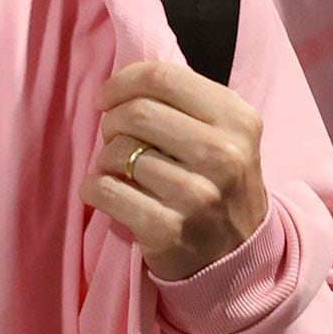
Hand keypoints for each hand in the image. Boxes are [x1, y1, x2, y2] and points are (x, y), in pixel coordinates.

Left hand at [86, 59, 269, 280]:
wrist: (238, 256)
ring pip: (118, 153)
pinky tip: (105, 191)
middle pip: (136, 112)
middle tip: (114, 136)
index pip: (162, 77)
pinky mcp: (168, 229)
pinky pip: (106, 191)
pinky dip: (94, 187)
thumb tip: (124, 83)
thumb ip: (187, 102)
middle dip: (111, 121)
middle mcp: (222, 154)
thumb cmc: (219, 183)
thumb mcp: (227, 134)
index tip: (108, 97)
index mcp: (237, 119)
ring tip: (119, 169)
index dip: (123, 82)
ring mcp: (197, 195)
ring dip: (106, 159)